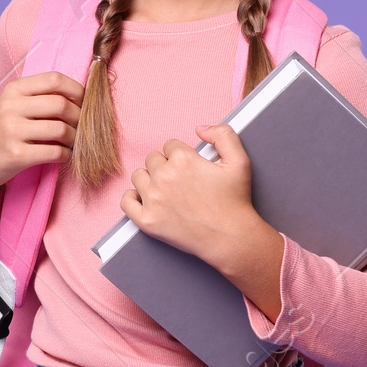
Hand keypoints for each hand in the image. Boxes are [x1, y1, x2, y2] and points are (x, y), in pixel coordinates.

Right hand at [0, 70, 85, 235]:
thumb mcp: (12, 106)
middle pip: (61, 104)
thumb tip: (82, 95)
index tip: (84, 102)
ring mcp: (11, 131)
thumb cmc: (1, 132)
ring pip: (61, 129)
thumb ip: (39, 96)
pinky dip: (67, 155)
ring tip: (73, 142)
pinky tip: (64, 155)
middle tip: (82, 126)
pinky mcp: (16, 155)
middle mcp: (10, 107)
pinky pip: (55, 152)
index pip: (54, 79)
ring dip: (75, 138)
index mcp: (13, 90)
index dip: (76, 90)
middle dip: (79, 117)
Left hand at [120, 124, 284, 317]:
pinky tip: (146, 200)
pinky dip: (133, 198)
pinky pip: (126, 201)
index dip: (181, 155)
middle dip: (166, 166)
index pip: (170, 146)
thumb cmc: (235, 201)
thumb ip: (223, 135)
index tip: (190, 168)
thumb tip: (199, 128)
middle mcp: (164, 176)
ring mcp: (152, 199)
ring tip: (166, 190)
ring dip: (150, 180)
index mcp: (183, 159)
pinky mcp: (147, 220)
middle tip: (181, 182)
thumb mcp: (240, 161)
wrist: (231, 238)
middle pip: (153, 159)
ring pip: (139, 176)